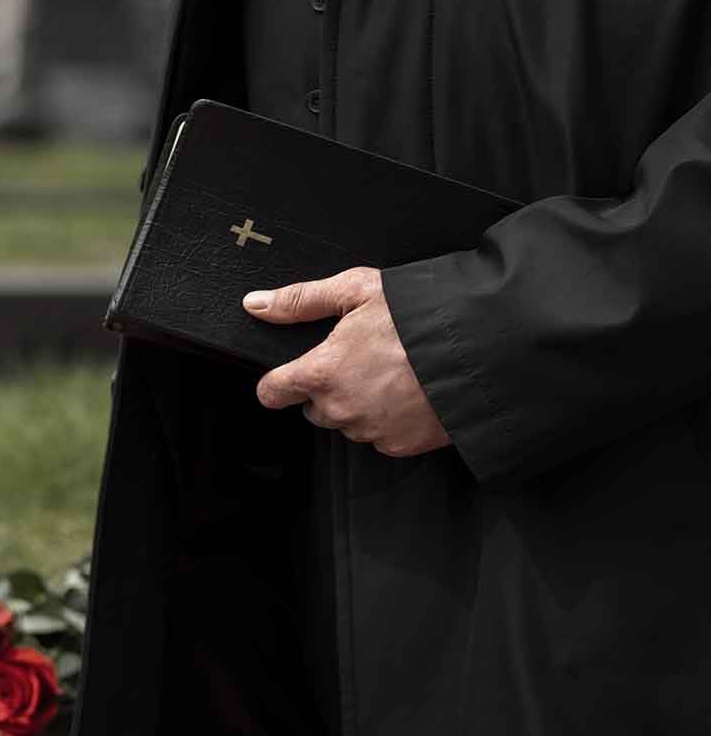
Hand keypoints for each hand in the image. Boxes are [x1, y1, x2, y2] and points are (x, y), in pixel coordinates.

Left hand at [242, 267, 451, 457]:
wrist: (478, 347)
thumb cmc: (417, 315)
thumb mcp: (356, 290)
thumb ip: (301, 301)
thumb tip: (257, 304)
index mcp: (321, 372)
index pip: (274, 391)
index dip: (277, 382)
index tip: (287, 376)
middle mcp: (340, 409)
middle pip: (314, 407)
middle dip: (329, 387)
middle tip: (361, 359)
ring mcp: (370, 430)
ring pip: (348, 421)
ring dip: (359, 403)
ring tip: (391, 372)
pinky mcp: (399, 445)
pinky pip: (380, 435)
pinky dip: (388, 418)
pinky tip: (408, 392)